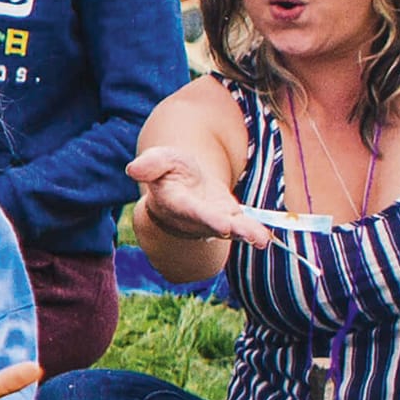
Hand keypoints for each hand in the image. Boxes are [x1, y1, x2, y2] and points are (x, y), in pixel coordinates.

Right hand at [128, 146, 271, 246]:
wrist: (183, 185)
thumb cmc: (171, 172)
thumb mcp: (161, 160)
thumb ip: (151, 163)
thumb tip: (134, 168)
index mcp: (175, 201)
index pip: (188, 210)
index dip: (203, 216)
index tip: (220, 223)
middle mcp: (193, 218)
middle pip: (208, 223)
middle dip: (220, 226)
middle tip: (232, 229)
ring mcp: (212, 221)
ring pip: (228, 229)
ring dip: (244, 233)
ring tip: (260, 239)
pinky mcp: (228, 219)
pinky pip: (241, 227)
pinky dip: (254, 233)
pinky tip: (265, 239)